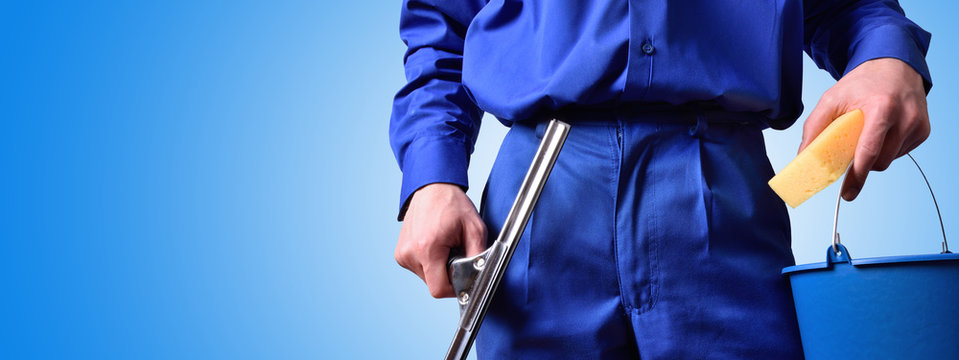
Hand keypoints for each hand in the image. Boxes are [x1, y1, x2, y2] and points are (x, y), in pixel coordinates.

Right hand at [395, 183, 486, 297]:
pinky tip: (435, 245)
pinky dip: (430, 262)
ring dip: (439, 268)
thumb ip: (479, 257)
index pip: (438, 289)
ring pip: (426, 278)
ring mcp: (402, 254)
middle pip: (433, 284)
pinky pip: (419, 269)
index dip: (455, 287)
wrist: (432, 187)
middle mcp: (410, 253)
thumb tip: (478, 280)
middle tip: (455, 251)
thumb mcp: (475, 229)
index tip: (463, 275)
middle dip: (448, 274)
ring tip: (445, 245)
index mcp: (427, 248)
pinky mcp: (400, 253)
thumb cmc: (453, 204)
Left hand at [799, 58, 929, 200]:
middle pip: (879, 161)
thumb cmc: (861, 83)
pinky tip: (883, 131)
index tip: (847, 193)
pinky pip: (900, 153)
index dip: (857, 175)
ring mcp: (918, 124)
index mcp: (882, 107)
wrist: (893, 66)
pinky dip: (887, 149)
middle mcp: (905, 117)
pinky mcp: (924, 130)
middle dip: (862, 163)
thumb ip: (814, 127)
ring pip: (890, 160)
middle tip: (850, 150)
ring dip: (875, 155)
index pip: (869, 151)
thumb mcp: (831, 99)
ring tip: (868, 132)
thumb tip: (803, 156)